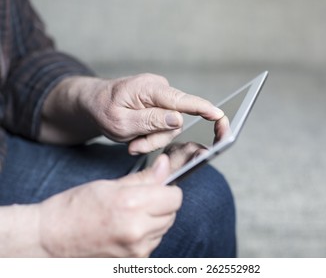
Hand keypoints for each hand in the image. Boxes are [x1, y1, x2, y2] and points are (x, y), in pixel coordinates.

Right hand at [39, 154, 181, 256]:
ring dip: (155, 220)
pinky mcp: (134, 262)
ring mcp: (137, 249)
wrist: (50, 239)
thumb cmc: (74, 208)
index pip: (175, 197)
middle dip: (162, 204)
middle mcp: (138, 229)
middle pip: (172, 213)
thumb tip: (165, 165)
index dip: (168, 190)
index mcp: (132, 204)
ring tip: (129, 216)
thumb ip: (144, 177)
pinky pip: (152, 243)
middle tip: (140, 200)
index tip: (159, 187)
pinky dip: (146, 235)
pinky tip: (126, 229)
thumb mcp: (110, 185)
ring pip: (164, 229)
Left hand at [80, 73, 223, 153]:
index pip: (182, 100)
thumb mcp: (121, 121)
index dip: (203, 109)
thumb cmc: (103, 109)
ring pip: (170, 128)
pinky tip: (135, 138)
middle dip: (157, 138)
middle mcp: (160, 91)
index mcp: (149, 89)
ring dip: (151, 140)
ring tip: (131, 142)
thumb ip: (151, 120)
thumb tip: (179, 119)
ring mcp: (161, 99)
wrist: (94, 103)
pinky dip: (150, 137)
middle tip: (134, 146)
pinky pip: (164, 127)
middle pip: (176, 121)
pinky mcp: (160, 108)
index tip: (220, 116)